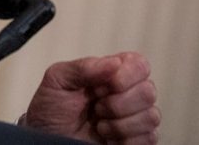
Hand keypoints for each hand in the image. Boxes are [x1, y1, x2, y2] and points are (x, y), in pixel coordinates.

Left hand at [22, 52, 159, 142]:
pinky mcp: (138, 140)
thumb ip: (83, 67)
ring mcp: (135, 118)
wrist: (47, 139)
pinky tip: (107, 138)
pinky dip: (124, 139)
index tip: (98, 87)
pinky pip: (149, 138)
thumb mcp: (57, 80)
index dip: (124, 76)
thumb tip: (115, 62)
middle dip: (117, 103)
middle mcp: (127, 93)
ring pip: (151, 116)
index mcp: (111, 73)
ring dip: (119, 124)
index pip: (139, 64)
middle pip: (148, 91)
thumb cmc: (50, 109)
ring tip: (98, 125)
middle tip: (95, 108)